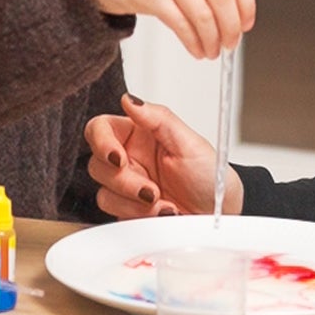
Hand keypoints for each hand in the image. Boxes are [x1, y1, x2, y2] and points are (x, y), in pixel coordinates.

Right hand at [78, 0, 255, 58]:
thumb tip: (238, 11)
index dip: (246, 3)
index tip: (246, 24)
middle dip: (231, 26)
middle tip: (231, 43)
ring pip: (203, 11)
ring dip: (212, 38)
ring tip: (211, 50)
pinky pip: (180, 22)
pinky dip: (193, 41)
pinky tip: (195, 49)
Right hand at [85, 94, 243, 218]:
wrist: (216, 213)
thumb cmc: (208, 175)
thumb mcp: (189, 142)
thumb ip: (158, 118)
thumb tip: (131, 99)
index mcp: (139, 133)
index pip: (101, 128)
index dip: (101, 142)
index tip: (117, 158)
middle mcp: (128, 157)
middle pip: (97, 163)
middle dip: (125, 181)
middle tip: (151, 190)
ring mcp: (125, 185)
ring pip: (103, 190)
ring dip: (133, 201)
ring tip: (162, 203)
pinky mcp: (126, 208)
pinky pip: (113, 212)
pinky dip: (135, 214)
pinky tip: (158, 212)